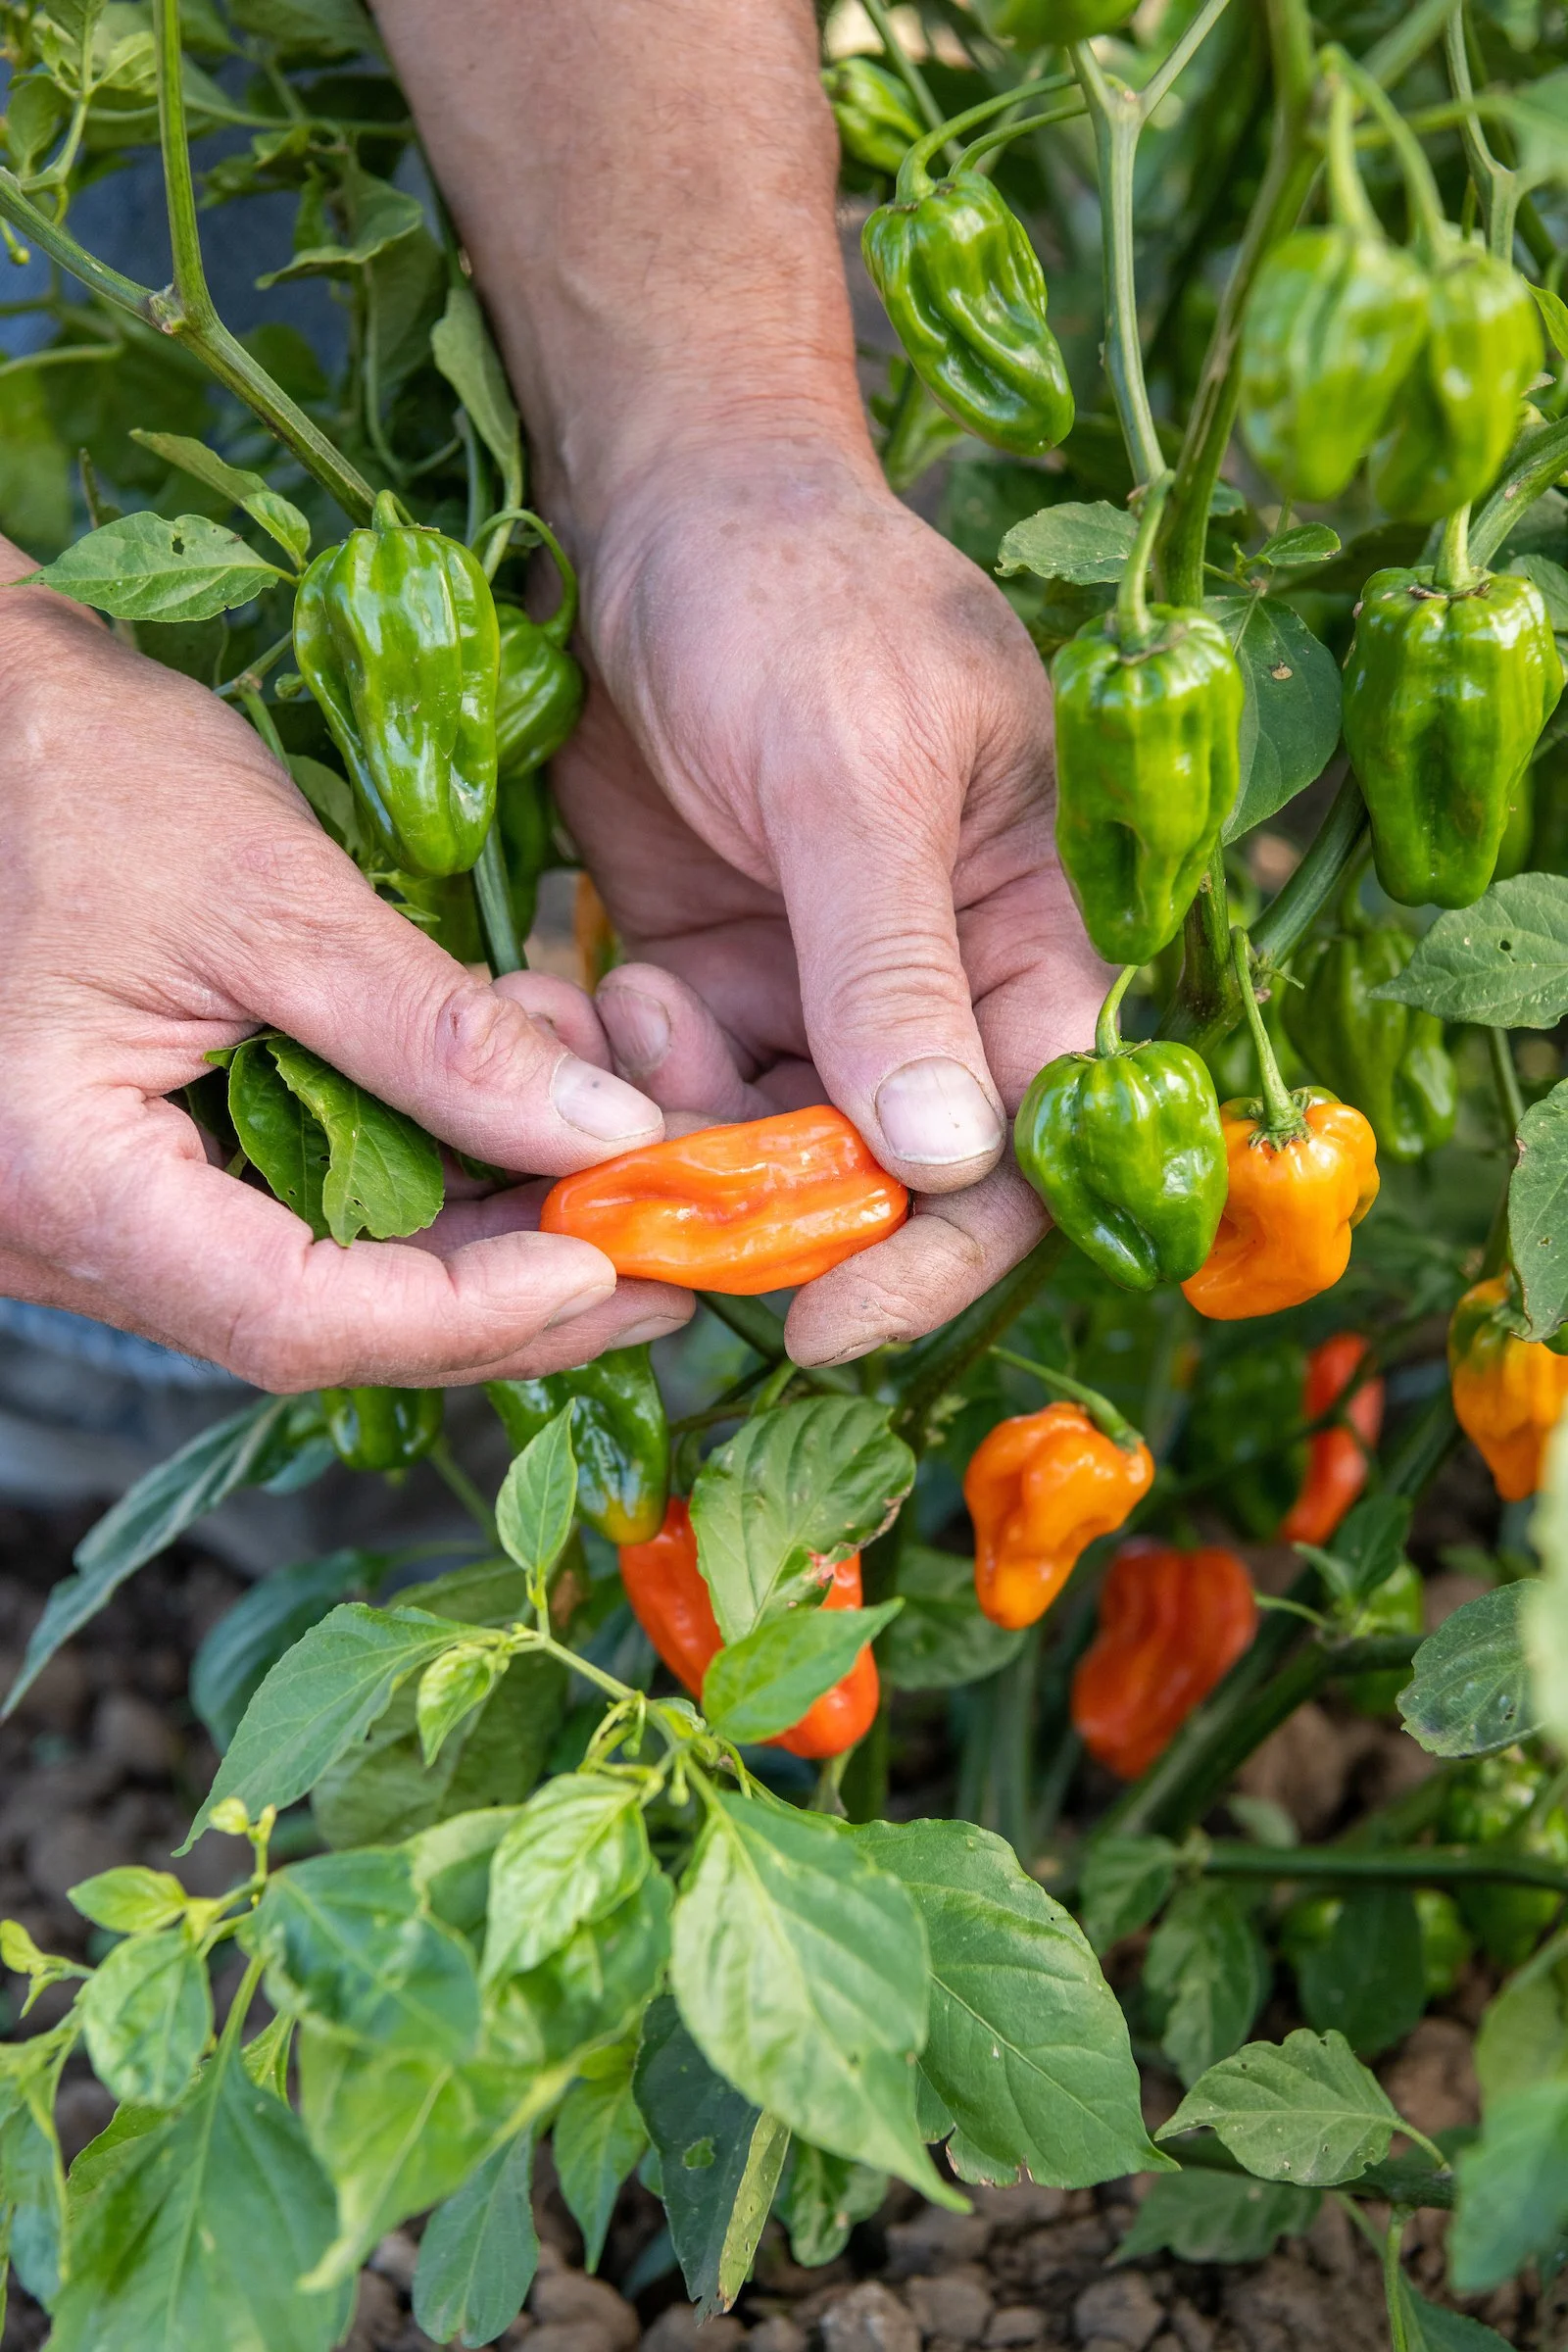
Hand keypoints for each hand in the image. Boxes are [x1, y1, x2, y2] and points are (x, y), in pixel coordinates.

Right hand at [0, 562, 691, 1387]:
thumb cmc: (86, 772)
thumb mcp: (273, 892)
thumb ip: (436, 1032)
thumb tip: (605, 1136)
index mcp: (64, 1178)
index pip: (295, 1319)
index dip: (470, 1313)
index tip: (609, 1264)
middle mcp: (65, 1235)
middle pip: (323, 1329)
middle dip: (504, 1302)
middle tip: (655, 1264)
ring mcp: (100, 1221)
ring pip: (324, 1289)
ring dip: (477, 1243)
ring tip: (604, 1177)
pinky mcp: (142, 1184)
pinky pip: (297, 1230)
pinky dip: (418, 1191)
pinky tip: (513, 1135)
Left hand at [553, 437, 1107, 1364]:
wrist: (653, 499)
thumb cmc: (790, 593)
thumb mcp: (852, 771)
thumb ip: (892, 963)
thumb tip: (950, 1157)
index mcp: (1036, 926)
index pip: (1027, 1136)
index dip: (941, 1248)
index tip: (826, 1320)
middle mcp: (942, 980)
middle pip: (894, 1174)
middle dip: (776, 1209)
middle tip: (655, 1213)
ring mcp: (823, 988)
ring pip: (773, 1149)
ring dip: (682, 1136)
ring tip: (618, 1022)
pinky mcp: (717, 979)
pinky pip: (682, 1092)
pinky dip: (626, 1084)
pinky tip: (592, 998)